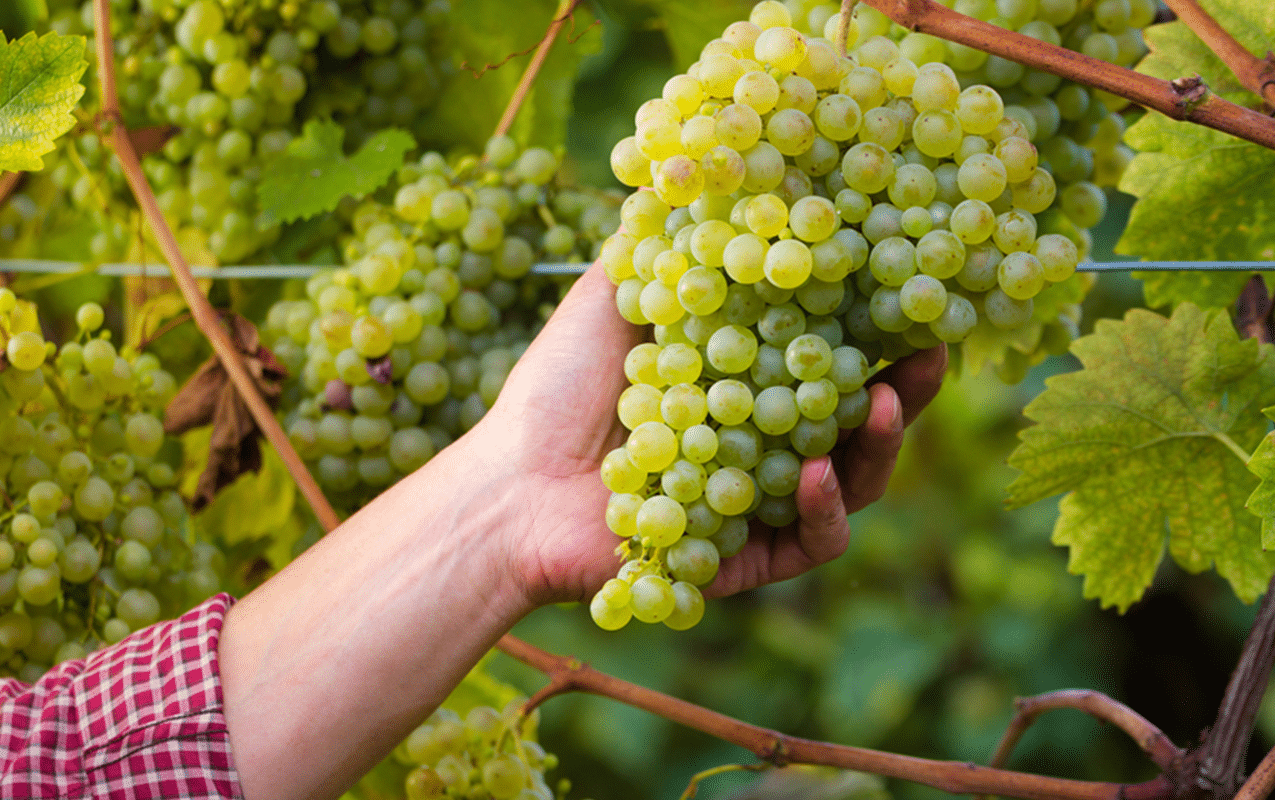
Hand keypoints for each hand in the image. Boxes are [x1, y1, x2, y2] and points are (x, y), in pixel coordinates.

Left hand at [464, 261, 946, 606]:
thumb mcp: (614, 295)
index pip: (832, 353)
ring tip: (888, 402)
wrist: (508, 482)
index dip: (879, 326)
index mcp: (744, 381)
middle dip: (907, 388)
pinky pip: (811, 544)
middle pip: (861, 419)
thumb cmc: (556, 388)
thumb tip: (717, 168)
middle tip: (933, 351)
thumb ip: (671, 246)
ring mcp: (760, 505)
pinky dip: (823, 510)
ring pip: (852, 482)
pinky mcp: (745, 560)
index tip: (914, 288)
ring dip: (882, 445)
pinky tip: (815, 473)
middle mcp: (763, 442)